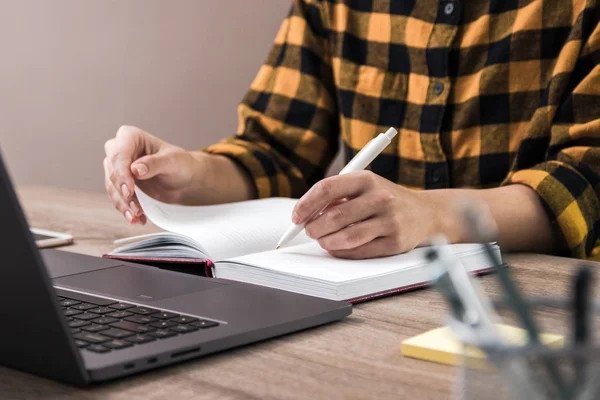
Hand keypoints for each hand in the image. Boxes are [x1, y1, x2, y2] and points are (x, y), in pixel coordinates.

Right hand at [103, 125, 206, 224]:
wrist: (184, 178)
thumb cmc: (180, 163)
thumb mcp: (172, 161)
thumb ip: (154, 163)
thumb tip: (135, 169)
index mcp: (130, 136)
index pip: (119, 154)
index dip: (121, 173)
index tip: (129, 191)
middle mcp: (119, 149)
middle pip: (112, 171)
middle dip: (122, 192)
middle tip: (136, 208)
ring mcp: (117, 167)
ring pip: (112, 187)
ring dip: (124, 204)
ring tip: (139, 216)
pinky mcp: (120, 184)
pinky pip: (117, 197)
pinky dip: (126, 209)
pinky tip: (137, 218)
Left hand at [292, 171, 452, 258]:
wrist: (425, 213)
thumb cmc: (384, 200)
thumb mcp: (364, 187)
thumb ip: (337, 196)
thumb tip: (304, 214)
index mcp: (366, 179)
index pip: (327, 188)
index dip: (306, 204)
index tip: (296, 217)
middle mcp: (379, 197)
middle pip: (334, 216)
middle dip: (314, 227)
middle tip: (309, 232)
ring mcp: (390, 220)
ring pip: (346, 237)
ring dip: (327, 242)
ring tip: (323, 241)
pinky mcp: (396, 242)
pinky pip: (361, 251)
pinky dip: (342, 252)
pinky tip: (338, 248)